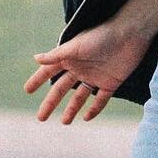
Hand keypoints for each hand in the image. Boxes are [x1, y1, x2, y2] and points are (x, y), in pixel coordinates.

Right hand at [25, 16, 152, 124]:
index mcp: (70, 58)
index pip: (50, 71)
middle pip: (62, 89)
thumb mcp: (76, 46)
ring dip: (71, 109)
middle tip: (40, 118)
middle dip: (50, 103)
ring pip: (80, 97)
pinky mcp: (111, 83)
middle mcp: (80, 68)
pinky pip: (100, 99)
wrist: (130, 35)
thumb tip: (35, 58)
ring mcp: (95, 76)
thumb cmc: (101, 36)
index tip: (27, 91)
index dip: (38, 80)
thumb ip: (56, 55)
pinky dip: (94, 109)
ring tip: (64, 122)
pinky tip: (86, 118)